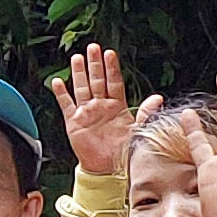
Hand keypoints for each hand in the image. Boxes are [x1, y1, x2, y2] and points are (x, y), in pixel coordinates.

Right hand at [50, 45, 152, 182]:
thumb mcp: (139, 131)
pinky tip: (58, 82)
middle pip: (97, 80)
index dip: (111, 68)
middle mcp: (101, 106)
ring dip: (79, 73)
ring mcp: (87, 113)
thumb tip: (158, 98)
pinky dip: (62, 94)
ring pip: (82, 88)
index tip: (109, 53)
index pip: (114, 82)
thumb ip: (146, 113)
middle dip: (94, 64)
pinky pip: (67, 105)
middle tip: (92, 48)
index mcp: (117, 106)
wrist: (108, 169)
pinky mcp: (74, 123)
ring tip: (76, 58)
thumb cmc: (124, 151)